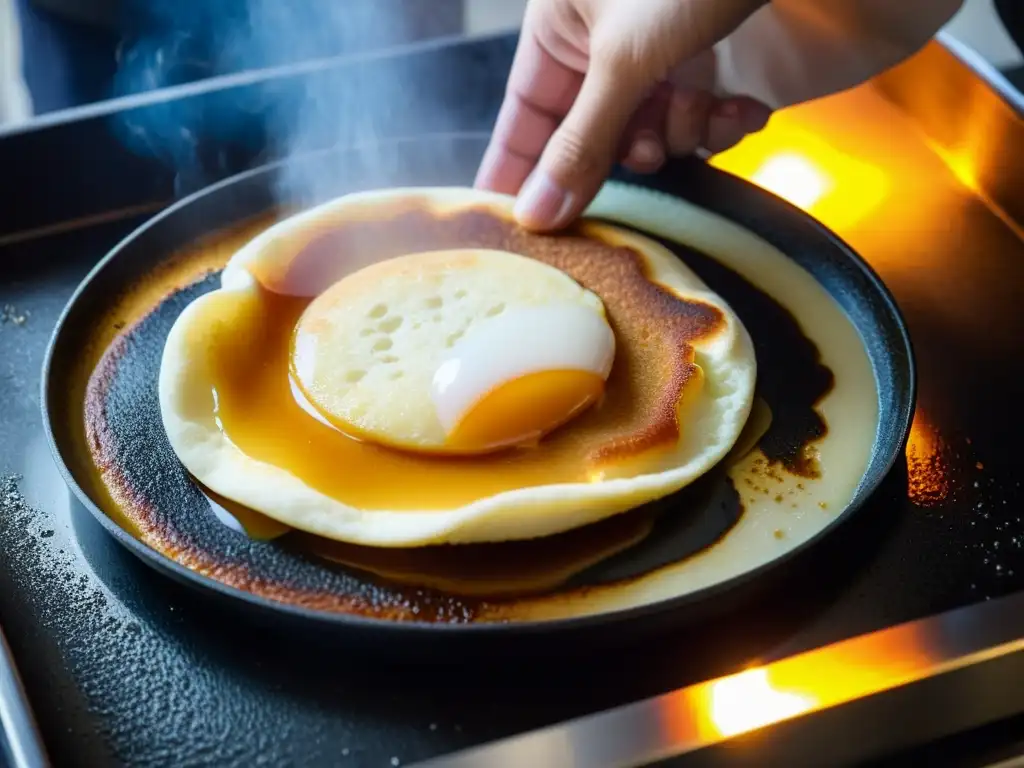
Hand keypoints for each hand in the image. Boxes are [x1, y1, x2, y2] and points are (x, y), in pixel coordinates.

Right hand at [474, 0, 771, 230]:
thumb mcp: (626, 60)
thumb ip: (580, 143)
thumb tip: (533, 215)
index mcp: (559, 26)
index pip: (523, 114)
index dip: (519, 170)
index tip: (515, 227)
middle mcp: (600, 42)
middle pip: (593, 133)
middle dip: (629, 147)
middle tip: (649, 150)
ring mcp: (654, 52)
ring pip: (651, 131)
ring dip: (684, 129)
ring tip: (708, 100)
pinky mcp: (706, 60)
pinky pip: (696, 118)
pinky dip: (722, 119)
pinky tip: (744, 106)